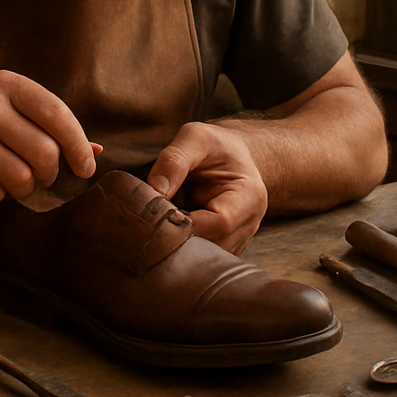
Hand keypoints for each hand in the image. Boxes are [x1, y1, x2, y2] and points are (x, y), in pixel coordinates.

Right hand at [0, 70, 96, 205]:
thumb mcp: (7, 105)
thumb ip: (49, 124)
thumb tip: (97, 151)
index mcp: (5, 84)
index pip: (58, 116)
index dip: (79, 146)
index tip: (85, 167)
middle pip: (45, 154)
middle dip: (48, 172)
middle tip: (38, 174)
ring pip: (22, 179)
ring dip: (23, 187)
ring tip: (9, 177)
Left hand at [146, 122, 267, 253]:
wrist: (229, 157)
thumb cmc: (214, 146)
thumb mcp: (195, 138)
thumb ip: (174, 159)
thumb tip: (155, 189)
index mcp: (248, 197)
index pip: (219, 223)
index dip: (185, 223)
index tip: (156, 212)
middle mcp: (247, 225)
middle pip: (211, 247)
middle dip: (177, 239)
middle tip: (148, 224)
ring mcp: (236, 241)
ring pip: (203, 258)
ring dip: (175, 247)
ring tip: (154, 228)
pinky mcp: (221, 248)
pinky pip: (199, 259)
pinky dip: (178, 250)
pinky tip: (163, 236)